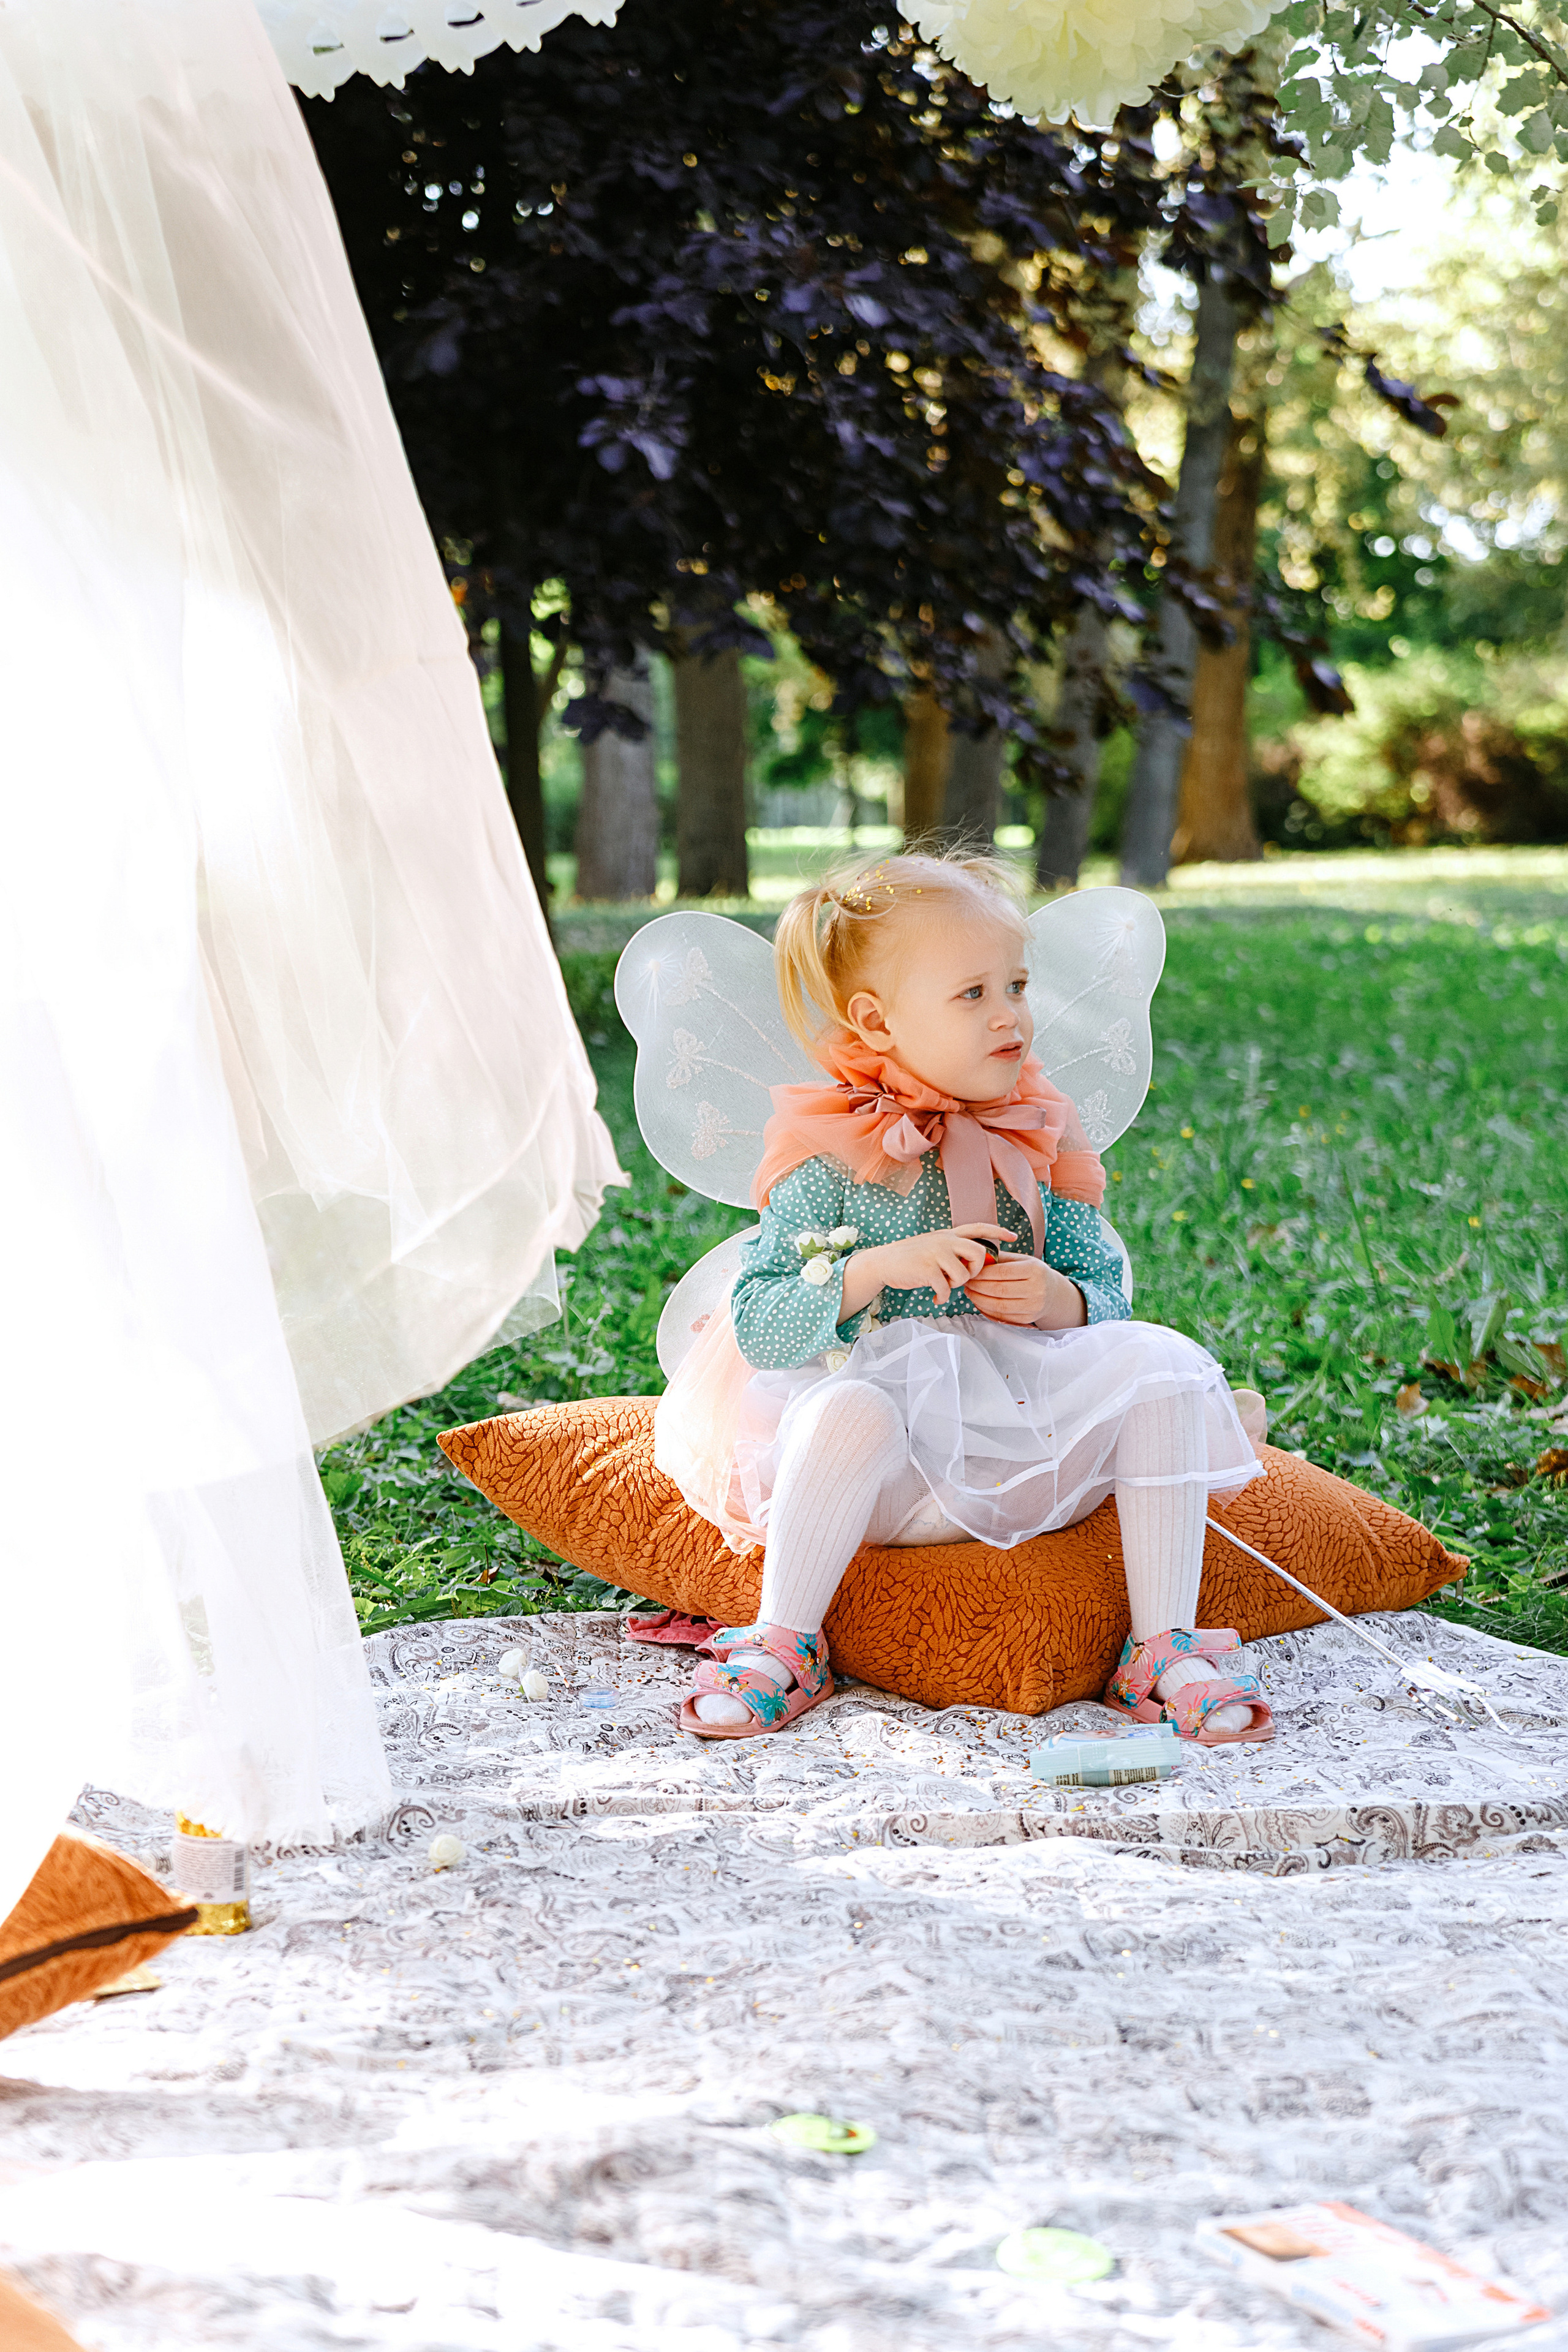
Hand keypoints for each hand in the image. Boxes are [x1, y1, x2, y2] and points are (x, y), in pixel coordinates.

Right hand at [841, 1222, 1011, 1312]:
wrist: (883, 1262)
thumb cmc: (910, 1258)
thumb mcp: (933, 1245)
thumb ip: (952, 1249)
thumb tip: (975, 1260)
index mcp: (948, 1234)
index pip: (978, 1228)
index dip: (998, 1232)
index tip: (1014, 1236)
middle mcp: (945, 1240)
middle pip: (980, 1253)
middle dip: (977, 1270)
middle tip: (965, 1277)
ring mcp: (936, 1254)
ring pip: (964, 1275)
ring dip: (956, 1286)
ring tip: (943, 1286)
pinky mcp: (927, 1269)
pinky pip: (946, 1288)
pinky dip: (942, 1297)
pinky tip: (935, 1297)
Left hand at [965, 1254, 1086, 1328]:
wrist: (1053, 1293)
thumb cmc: (1033, 1273)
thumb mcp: (1023, 1260)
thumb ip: (1001, 1258)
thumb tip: (976, 1258)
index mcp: (1035, 1270)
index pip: (1002, 1273)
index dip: (982, 1273)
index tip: (970, 1272)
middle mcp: (1037, 1289)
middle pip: (999, 1290)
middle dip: (977, 1287)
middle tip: (966, 1282)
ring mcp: (1033, 1307)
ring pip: (999, 1306)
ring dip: (979, 1300)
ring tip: (969, 1292)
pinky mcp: (1027, 1319)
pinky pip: (1002, 1316)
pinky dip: (986, 1310)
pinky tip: (979, 1302)